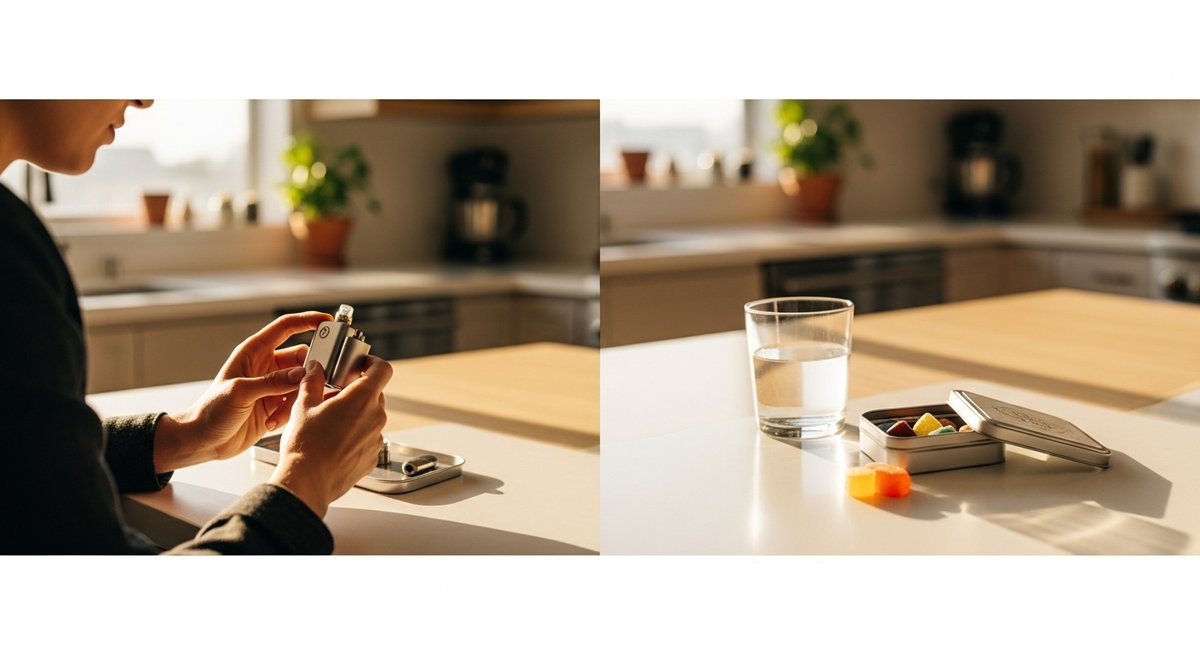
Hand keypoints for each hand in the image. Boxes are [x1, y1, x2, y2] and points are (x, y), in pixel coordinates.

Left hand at [153, 311, 331, 473]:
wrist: (203, 441)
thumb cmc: (210, 411)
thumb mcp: (241, 392)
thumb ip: (272, 382)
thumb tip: (301, 373)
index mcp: (253, 353)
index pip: (285, 327)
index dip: (307, 321)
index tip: (328, 322)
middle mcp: (265, 367)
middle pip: (301, 358)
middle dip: (308, 371)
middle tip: (310, 383)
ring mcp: (271, 386)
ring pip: (301, 383)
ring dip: (297, 397)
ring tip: (278, 411)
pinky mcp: (275, 406)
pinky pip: (296, 403)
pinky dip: (289, 413)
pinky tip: (270, 423)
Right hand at [268, 356, 392, 517]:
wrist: (307, 481)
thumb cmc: (305, 445)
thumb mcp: (303, 405)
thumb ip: (312, 381)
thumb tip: (315, 368)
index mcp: (362, 398)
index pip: (382, 369)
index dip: (373, 363)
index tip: (361, 365)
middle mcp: (376, 417)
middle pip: (374, 395)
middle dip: (356, 393)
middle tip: (333, 398)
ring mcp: (377, 438)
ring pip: (371, 418)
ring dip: (356, 416)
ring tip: (331, 424)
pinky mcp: (373, 457)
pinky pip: (369, 439)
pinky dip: (357, 437)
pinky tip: (335, 443)